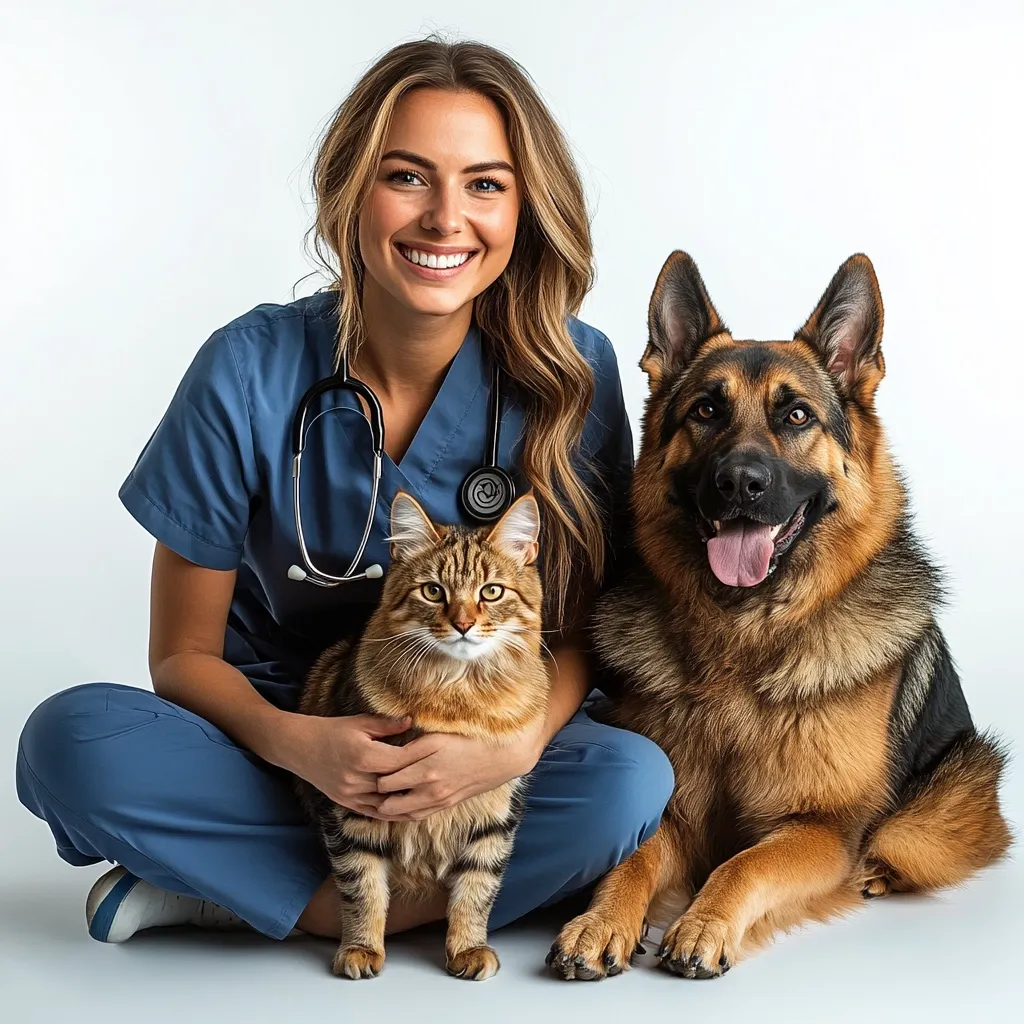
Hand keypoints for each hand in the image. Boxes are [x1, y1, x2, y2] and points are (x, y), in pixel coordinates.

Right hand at [279, 713, 426, 817]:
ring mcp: (351, 795)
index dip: (419, 758)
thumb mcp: (360, 722)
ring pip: (388, 803)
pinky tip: (408, 809)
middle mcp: (357, 778)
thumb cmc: (332, 730)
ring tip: (430, 797)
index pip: (400, 761)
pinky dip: (392, 812)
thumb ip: (387, 725)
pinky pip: (375, 813)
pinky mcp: (347, 804)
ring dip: (408, 801)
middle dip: (417, 781)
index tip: (436, 754)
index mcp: (362, 755)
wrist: (301, 748)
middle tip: (439, 777)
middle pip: (396, 784)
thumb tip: (412, 721)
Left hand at [375, 719, 546, 819]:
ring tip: (375, 795)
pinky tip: (394, 804)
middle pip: (388, 801)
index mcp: (424, 769)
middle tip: (367, 782)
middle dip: (376, 794)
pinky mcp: (444, 806)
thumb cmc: (466, 741)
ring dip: (386, 806)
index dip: (373, 775)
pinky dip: (401, 812)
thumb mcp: (436, 737)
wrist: (498, 758)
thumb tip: (386, 751)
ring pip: (400, 813)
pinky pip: (415, 816)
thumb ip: (410, 746)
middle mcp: (429, 790)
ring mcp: (437, 801)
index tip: (365, 768)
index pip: (385, 779)